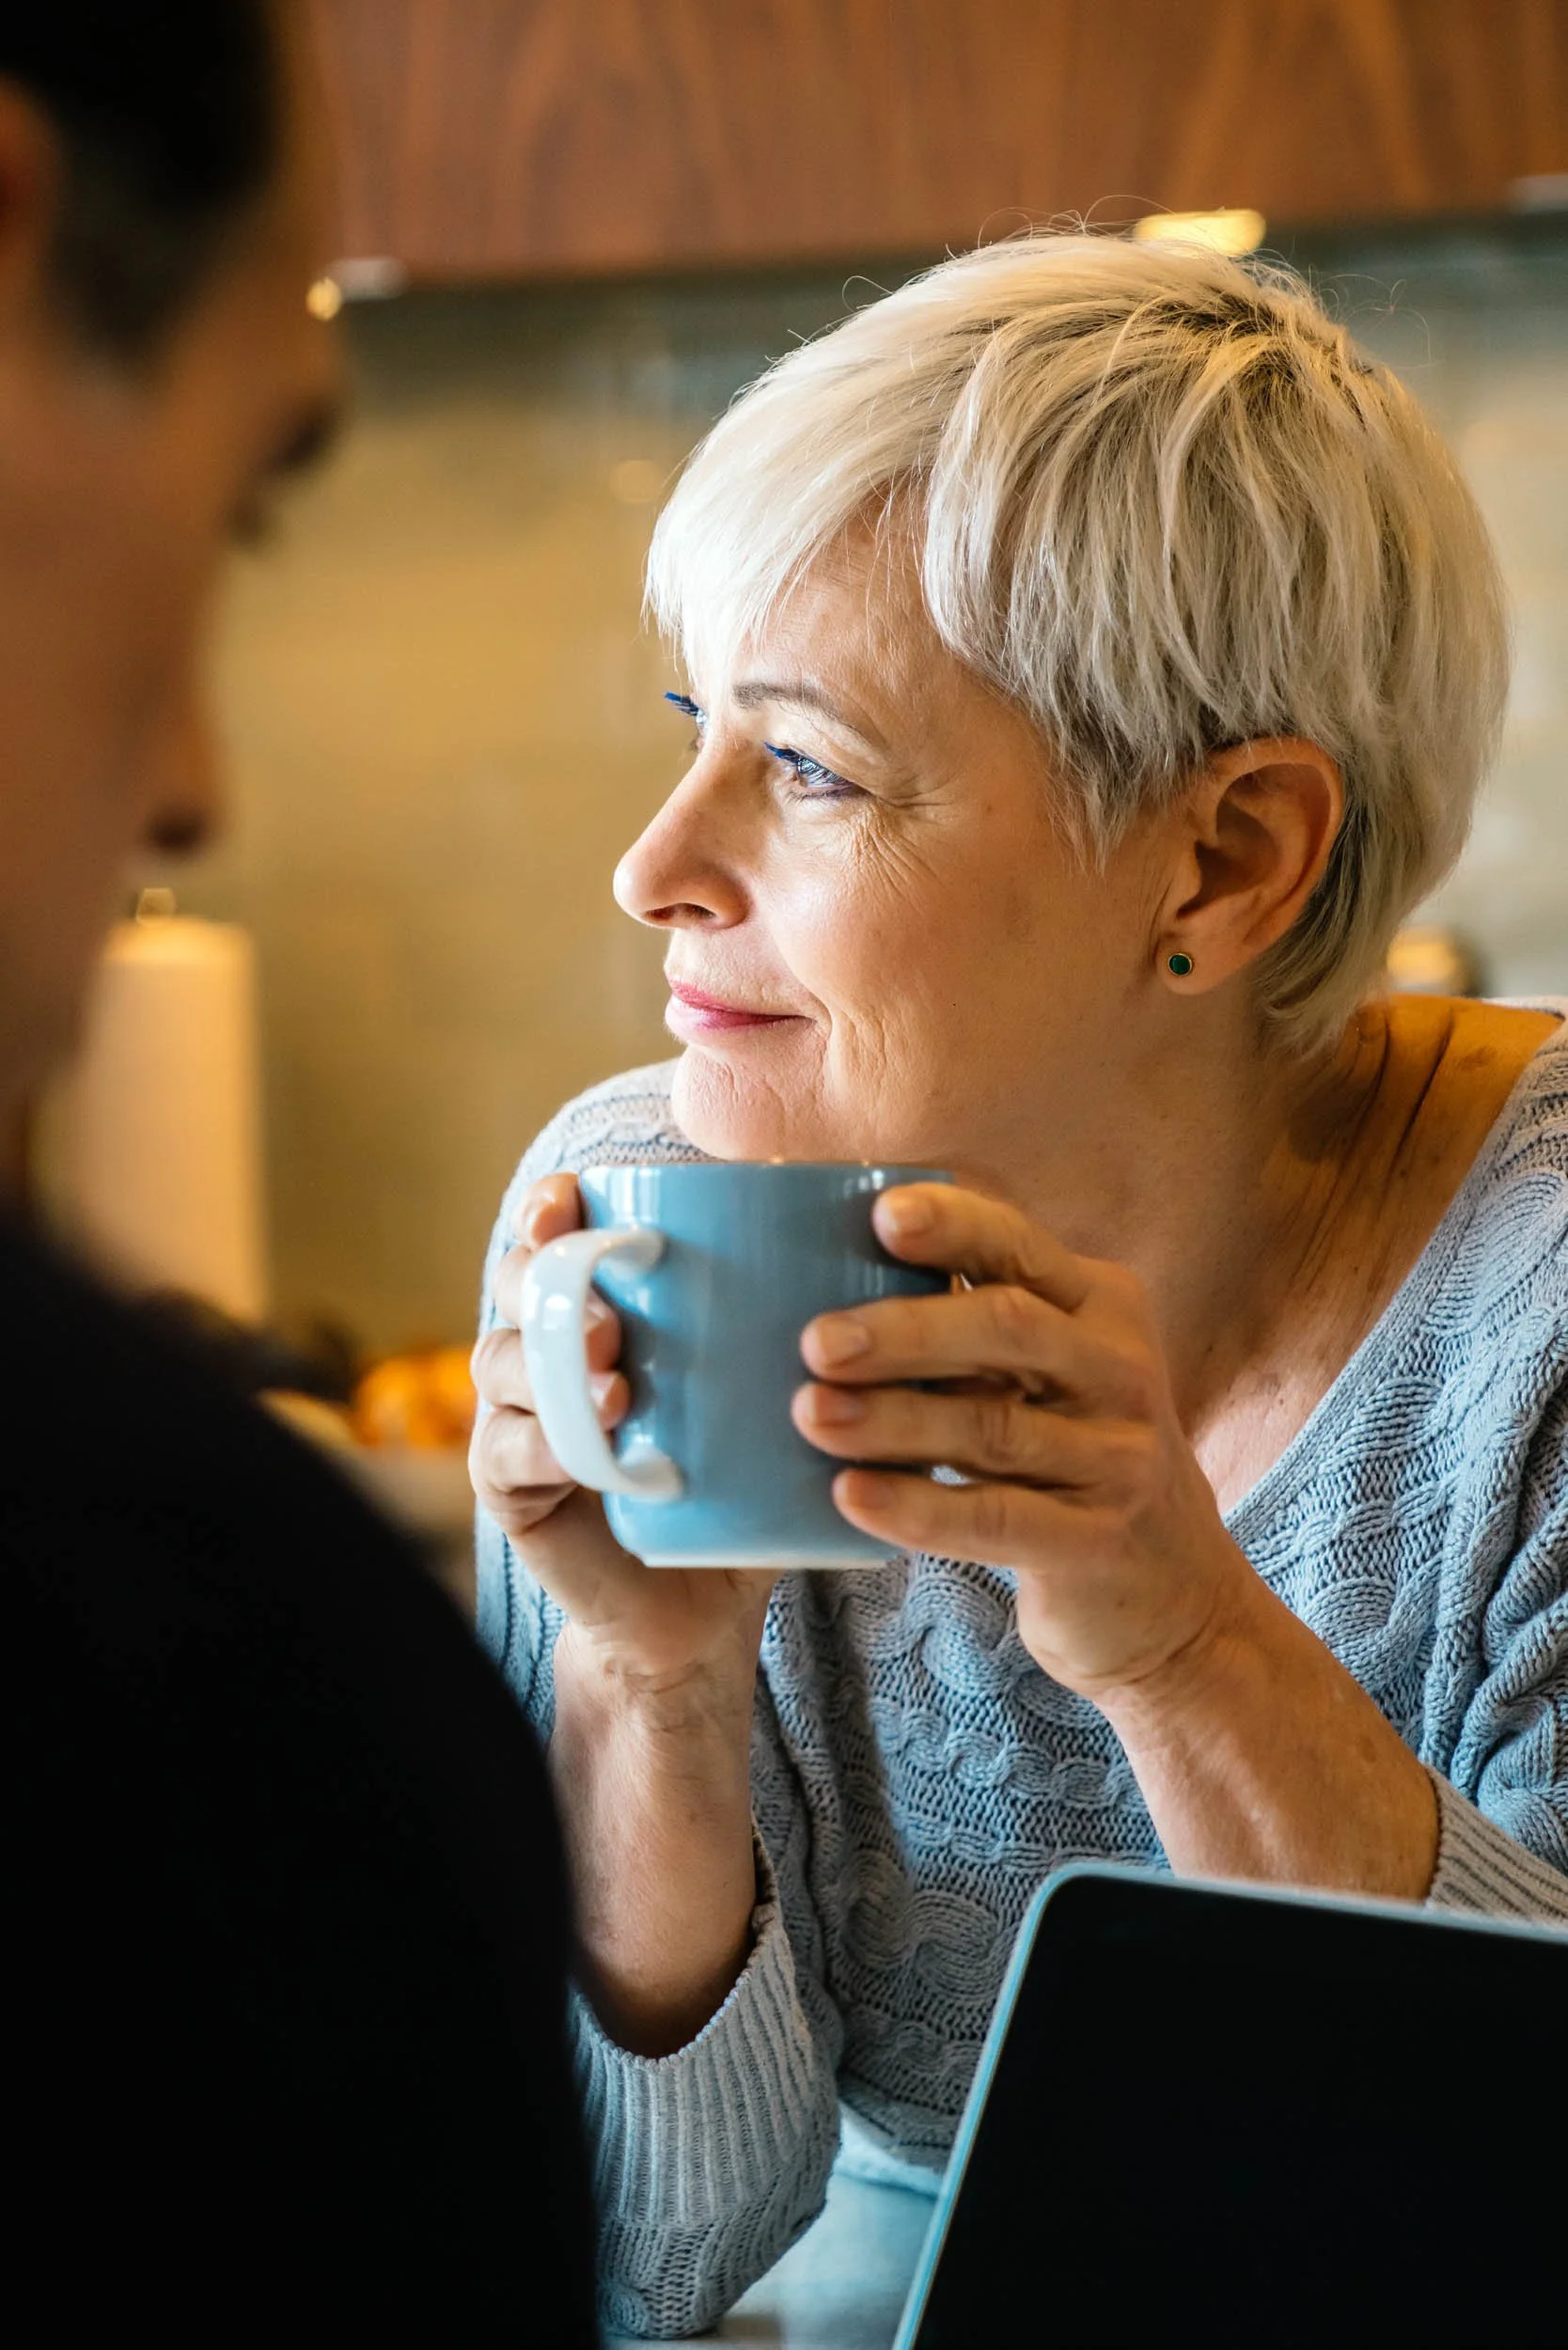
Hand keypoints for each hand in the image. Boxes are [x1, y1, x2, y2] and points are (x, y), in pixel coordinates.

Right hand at [471, 1173, 775, 1697]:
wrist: (704, 1601)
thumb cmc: (745, 1475)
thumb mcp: (776, 1393)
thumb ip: (805, 1327)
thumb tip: (870, 1240)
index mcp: (601, 1304)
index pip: (557, 1234)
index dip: (551, 1210)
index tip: (571, 1202)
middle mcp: (546, 1346)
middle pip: (518, 1284)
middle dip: (551, 1282)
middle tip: (613, 1316)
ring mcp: (517, 1414)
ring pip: (500, 1360)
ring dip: (553, 1367)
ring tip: (616, 1388)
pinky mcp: (509, 1486)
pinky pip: (505, 1451)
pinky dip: (541, 1446)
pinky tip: (579, 1453)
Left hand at [791, 1183, 1250, 1702]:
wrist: (1169, 1591)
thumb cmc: (1068, 1455)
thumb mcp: (1050, 1373)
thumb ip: (973, 1329)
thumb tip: (825, 1282)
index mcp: (1100, 1305)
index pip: (1022, 1247)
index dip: (955, 1225)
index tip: (882, 1215)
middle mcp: (1120, 1370)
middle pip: (1008, 1329)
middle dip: (906, 1330)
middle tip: (816, 1342)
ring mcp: (1116, 1459)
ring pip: (992, 1426)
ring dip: (893, 1419)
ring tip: (810, 1414)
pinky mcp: (1095, 1542)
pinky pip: (996, 1518)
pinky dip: (918, 1506)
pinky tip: (852, 1495)